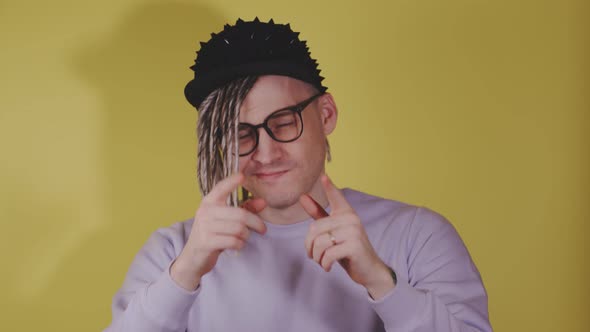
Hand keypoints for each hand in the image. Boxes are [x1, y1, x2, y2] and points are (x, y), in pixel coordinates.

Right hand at [171, 173, 266, 289]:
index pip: (221, 187)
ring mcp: (204, 226)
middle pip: (240, 214)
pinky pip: (233, 241)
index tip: (242, 176)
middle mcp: (205, 211)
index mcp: (209, 202)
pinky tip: (236, 245)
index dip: (232, 181)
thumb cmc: (213, 235)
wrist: (193, 258)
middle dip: (256, 223)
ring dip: (246, 236)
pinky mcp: (206, 242)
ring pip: (239, 229)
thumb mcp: (227, 220)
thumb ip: (245, 210)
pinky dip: (240, 244)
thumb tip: (263, 202)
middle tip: (263, 229)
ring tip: (243, 238)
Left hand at [300, 175, 394, 298]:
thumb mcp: (333, 232)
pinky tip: (328, 267)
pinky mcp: (354, 246)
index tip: (323, 176)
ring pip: (320, 243)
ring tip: (321, 261)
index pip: (337, 196)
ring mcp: (354, 231)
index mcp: (346, 213)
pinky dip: (324, 264)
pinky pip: (328, 254)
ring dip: (316, 257)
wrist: (369, 270)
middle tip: (313, 255)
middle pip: (315, 229)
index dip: (330, 186)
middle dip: (309, 246)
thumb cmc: (348, 250)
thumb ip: (318, 215)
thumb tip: (302, 196)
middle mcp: (351, 219)